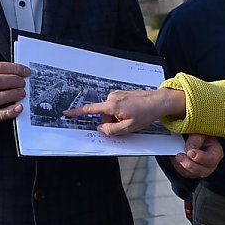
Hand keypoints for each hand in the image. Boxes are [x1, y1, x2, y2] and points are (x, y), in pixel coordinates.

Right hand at [63, 87, 185, 135]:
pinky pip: (116, 107)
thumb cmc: (145, 114)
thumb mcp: (128, 128)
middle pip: (104, 115)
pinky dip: (121, 112)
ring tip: (132, 116)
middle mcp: (112, 97)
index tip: (66, 113)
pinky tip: (133, 112)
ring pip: (110, 112)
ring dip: (118, 117)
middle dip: (112, 122)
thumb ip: (111, 130)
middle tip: (127, 123)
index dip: (77, 112)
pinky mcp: (122, 94)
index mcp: (112, 105)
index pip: (90, 110)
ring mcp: (117, 95)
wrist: (158, 101)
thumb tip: (100, 129)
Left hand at [171, 134, 222, 178]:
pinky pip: (183, 173)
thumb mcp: (200, 131)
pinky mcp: (190, 171)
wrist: (191, 134)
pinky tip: (174, 158)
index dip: (201, 158)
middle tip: (180, 156)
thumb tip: (188, 149)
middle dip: (190, 165)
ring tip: (176, 156)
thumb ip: (196, 139)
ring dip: (182, 166)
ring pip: (191, 174)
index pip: (211, 159)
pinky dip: (177, 166)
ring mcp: (199, 169)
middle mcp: (209, 164)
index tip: (191, 153)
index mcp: (216, 152)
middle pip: (203, 171)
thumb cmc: (199, 132)